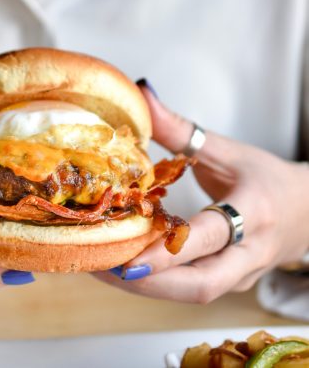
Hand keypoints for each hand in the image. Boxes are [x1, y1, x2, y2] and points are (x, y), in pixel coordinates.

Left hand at [95, 82, 308, 302]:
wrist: (308, 211)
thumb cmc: (267, 178)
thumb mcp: (226, 149)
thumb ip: (180, 127)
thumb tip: (141, 93)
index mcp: (252, 212)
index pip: (207, 238)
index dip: (166, 253)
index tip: (125, 259)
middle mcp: (248, 252)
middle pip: (199, 285)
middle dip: (146, 283)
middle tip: (99, 267)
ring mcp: (241, 274)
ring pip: (192, 293)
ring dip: (144, 287)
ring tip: (99, 267)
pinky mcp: (231, 283)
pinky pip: (191, 288)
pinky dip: (157, 283)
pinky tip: (124, 267)